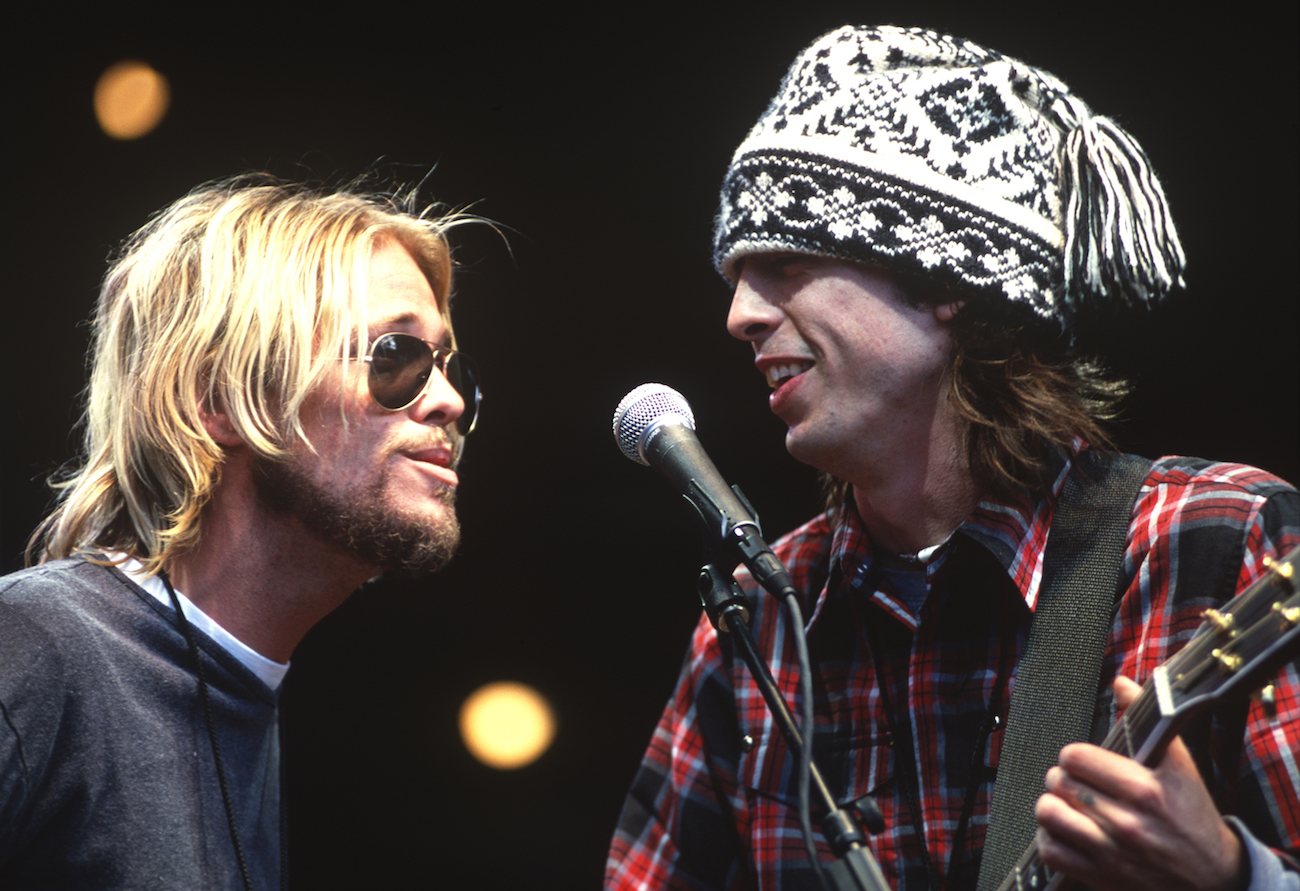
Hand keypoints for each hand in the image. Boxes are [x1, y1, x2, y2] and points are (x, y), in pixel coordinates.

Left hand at [1033, 676, 1245, 890]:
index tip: (1083, 761)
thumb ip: (1147, 721)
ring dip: (1051, 805)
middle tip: (1076, 782)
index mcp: (1146, 790)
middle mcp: (1128, 822)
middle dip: (1062, 777)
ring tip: (1065, 803)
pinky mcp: (1101, 876)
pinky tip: (1066, 831)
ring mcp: (1113, 852)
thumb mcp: (1180, 766)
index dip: (1075, 755)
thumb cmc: (1193, 816)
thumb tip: (1121, 682)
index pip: (1077, 757)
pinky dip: (1050, 838)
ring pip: (1049, 814)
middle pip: (1059, 782)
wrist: (1213, 877)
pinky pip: (1051, 851)